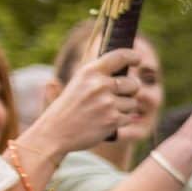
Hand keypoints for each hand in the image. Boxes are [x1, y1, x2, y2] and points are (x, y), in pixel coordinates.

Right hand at [17, 48, 145, 160]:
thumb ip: (98, 76)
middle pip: (134, 83)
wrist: (53, 134)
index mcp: (89, 72)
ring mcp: (107, 102)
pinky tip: (104, 122)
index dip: (133, 56)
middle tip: (114, 98)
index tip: (138, 59)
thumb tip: (123, 68)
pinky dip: (120, 121)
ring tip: (103, 112)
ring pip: (133, 102)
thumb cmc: (66, 109)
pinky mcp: (113, 119)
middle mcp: (100, 84)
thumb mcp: (77, 84)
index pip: (120, 56)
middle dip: (129, 92)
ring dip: (124, 109)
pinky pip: (129, 117)